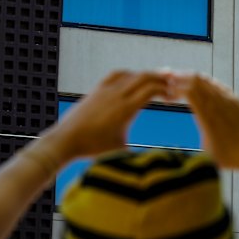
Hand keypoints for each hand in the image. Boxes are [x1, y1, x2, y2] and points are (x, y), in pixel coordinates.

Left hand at [38, 71, 169, 164]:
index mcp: (126, 109)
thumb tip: (162, 163)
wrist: (66, 140)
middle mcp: (117, 95)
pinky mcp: (96, 90)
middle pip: (144, 76)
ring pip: (131, 74)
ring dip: (146, 76)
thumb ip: (141, 154)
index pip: (151, 89)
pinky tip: (133, 79)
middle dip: (160, 78)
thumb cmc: (94, 149)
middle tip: (171, 83)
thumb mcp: (122, 152)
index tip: (173, 97)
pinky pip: (116, 75)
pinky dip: (129, 74)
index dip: (166, 90)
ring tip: (156, 80)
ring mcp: (105, 90)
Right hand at [171, 73, 238, 172]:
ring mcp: (230, 101)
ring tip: (180, 79)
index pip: (190, 92)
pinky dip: (207, 84)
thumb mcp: (207, 155)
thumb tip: (178, 143)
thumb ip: (194, 140)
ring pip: (208, 82)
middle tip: (168, 80)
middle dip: (181, 79)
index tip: (167, 93)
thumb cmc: (233, 160)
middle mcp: (220, 105)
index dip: (176, 89)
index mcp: (209, 118)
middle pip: (197, 82)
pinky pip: (219, 87)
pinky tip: (200, 84)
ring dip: (193, 79)